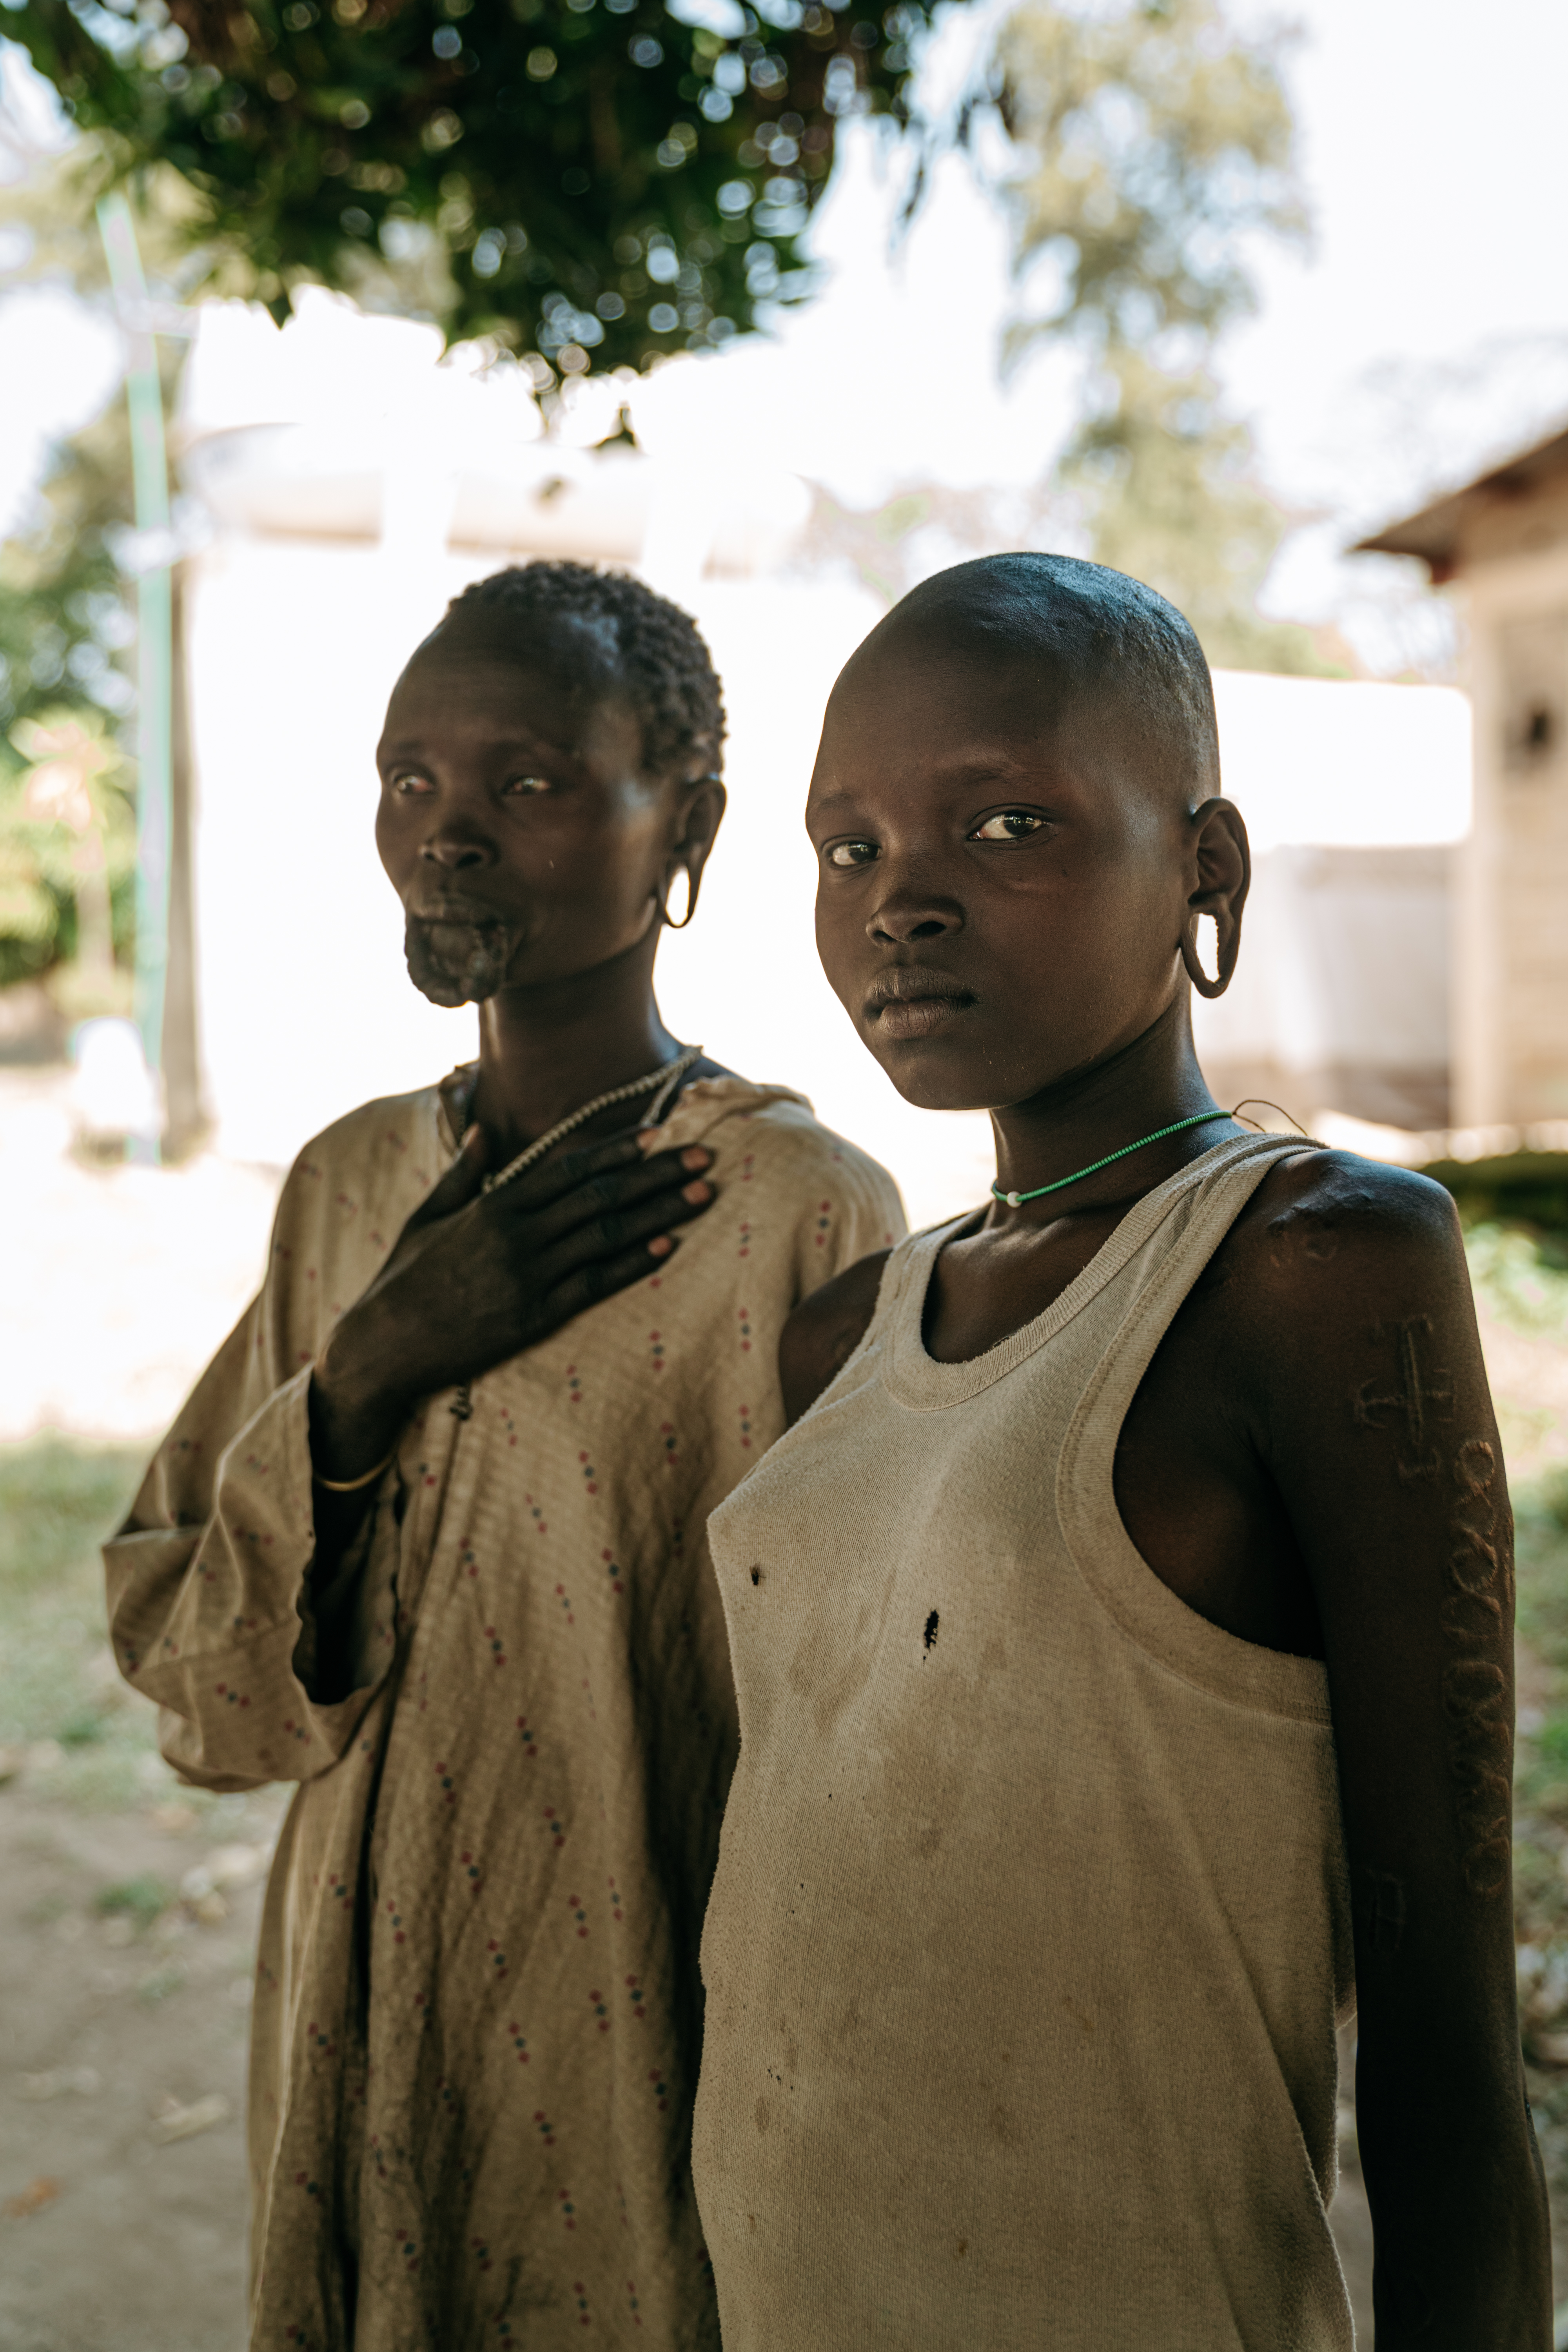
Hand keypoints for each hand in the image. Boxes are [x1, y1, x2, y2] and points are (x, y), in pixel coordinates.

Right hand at [310, 1127, 715, 1476]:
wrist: (384, 1345)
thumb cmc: (403, 1278)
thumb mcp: (427, 1217)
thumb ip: (462, 1176)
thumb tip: (479, 1133)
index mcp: (494, 1206)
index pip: (569, 1167)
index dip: (617, 1149)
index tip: (657, 1133)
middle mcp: (517, 1235)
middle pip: (601, 1195)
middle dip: (657, 1174)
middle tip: (705, 1157)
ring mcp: (528, 1276)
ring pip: (606, 1235)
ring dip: (660, 1213)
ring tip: (703, 1195)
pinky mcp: (534, 1317)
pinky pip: (594, 1285)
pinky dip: (632, 1263)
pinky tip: (668, 1247)